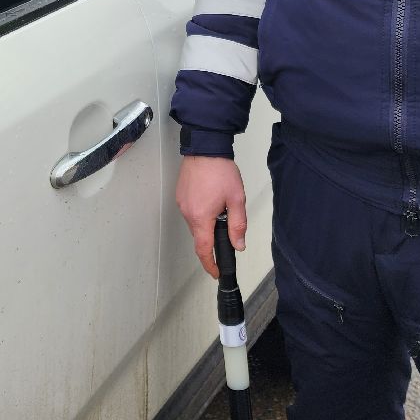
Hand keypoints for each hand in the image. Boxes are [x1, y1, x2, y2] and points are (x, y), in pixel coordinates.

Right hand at [176, 155, 245, 278]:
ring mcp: (182, 204)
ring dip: (207, 223)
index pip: (204, 249)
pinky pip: (191, 212)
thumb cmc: (220, 170)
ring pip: (195, 224)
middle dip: (213, 238)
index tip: (216, 272)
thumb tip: (238, 245)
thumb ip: (238, 225)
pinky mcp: (180, 196)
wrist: (205, 147)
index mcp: (201, 217)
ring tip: (221, 205)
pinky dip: (201, 213)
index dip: (210, 264)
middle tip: (227, 226)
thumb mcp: (236, 199)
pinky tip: (211, 199)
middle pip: (200, 237)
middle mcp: (188, 213)